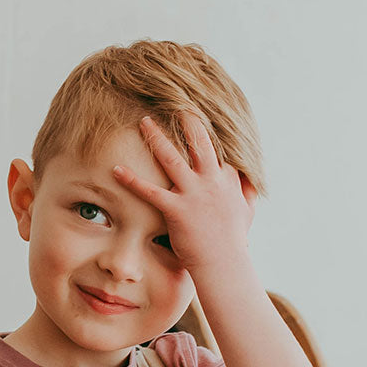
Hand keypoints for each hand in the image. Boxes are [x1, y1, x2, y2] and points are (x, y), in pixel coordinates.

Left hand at [111, 109, 256, 276]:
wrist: (224, 264)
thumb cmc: (233, 240)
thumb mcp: (247, 211)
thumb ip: (247, 192)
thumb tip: (250, 180)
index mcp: (227, 178)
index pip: (216, 146)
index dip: (205, 128)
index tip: (195, 111)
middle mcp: (211, 180)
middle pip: (197, 141)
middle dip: (185, 119)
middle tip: (173, 101)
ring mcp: (194, 194)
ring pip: (172, 158)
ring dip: (156, 138)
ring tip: (144, 122)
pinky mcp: (177, 210)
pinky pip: (150, 191)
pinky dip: (131, 180)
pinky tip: (116, 170)